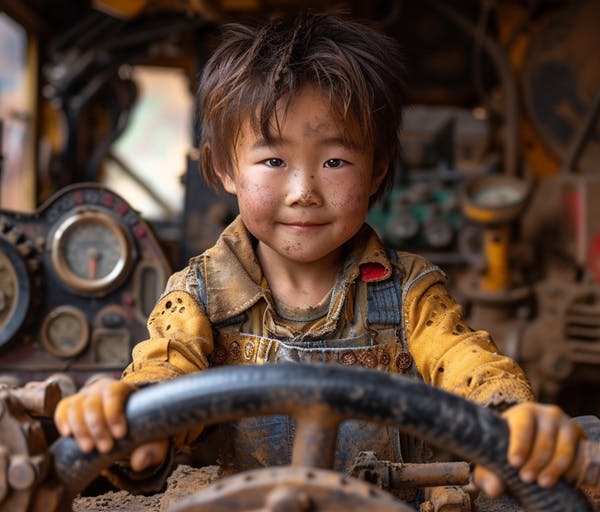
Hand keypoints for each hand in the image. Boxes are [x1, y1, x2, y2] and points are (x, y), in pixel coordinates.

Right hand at [54, 378, 168, 471]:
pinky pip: (62, 408)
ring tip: (89, 449)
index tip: (120, 435)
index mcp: (123, 390)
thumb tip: (139, 463)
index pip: (114, 392)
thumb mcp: (153, 438)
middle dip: (97, 427)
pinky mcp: (72, 406)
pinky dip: (63, 421)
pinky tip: (69, 435)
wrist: (125, 424)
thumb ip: (152, 449)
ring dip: (80, 429)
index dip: (114, 412)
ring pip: (75, 406)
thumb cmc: (141, 429)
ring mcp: (85, 396)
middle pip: (92, 402)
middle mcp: (101, 389)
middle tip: (105, 448)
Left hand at [473, 402, 584, 497]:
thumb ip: (488, 472)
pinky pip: (580, 457)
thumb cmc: (509, 446)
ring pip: (564, 449)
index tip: (514, 463)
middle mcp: (547, 414)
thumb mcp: (495, 455)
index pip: (522, 426)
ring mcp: (566, 425)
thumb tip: (494, 490)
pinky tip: (562, 481)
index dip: (519, 444)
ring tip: (543, 483)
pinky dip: (572, 471)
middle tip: (526, 478)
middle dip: (535, 461)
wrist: (536, 439)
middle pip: (544, 440)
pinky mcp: (580, 438)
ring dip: (554, 468)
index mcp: (524, 412)